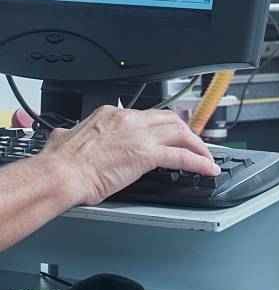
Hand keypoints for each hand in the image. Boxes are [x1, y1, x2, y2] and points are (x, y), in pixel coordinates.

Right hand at [35, 106, 219, 205]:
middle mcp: (129, 120)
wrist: (59, 175)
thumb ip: (70, 134)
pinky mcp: (147, 154)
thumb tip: (64, 136)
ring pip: (181, 133)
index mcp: (111, 114)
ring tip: (206, 157)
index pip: (146, 116)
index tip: (168, 134)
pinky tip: (207, 169)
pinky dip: (199, 162)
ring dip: (197, 145)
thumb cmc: (59, 163)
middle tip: (194, 144)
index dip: (162, 126)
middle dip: (186, 131)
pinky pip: (182, 156)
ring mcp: (139, 135)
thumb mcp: (63, 138)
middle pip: (169, 119)